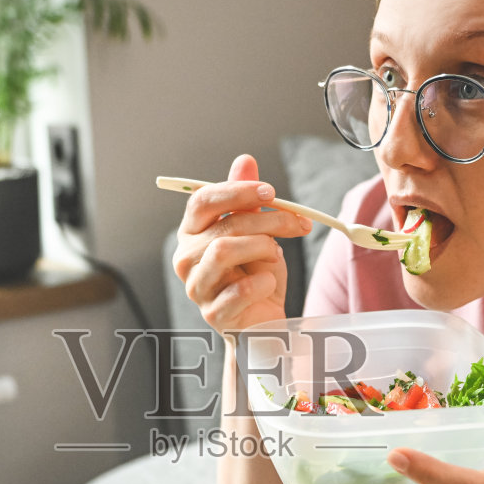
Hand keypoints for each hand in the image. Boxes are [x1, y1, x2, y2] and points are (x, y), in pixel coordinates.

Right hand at [170, 153, 313, 333]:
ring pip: (224, 252)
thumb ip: (247, 200)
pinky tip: (269, 284)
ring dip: (262, 248)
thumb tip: (245, 160)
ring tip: (277, 255)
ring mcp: (196, 287)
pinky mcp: (212, 314)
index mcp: (192, 232)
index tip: (271, 192)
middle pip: (223, 225)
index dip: (237, 191)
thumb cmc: (257, 274)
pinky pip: (238, 289)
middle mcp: (186, 258)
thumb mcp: (257, 232)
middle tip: (297, 224)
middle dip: (268, 220)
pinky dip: (263, 282)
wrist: (266, 322)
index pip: (202, 200)